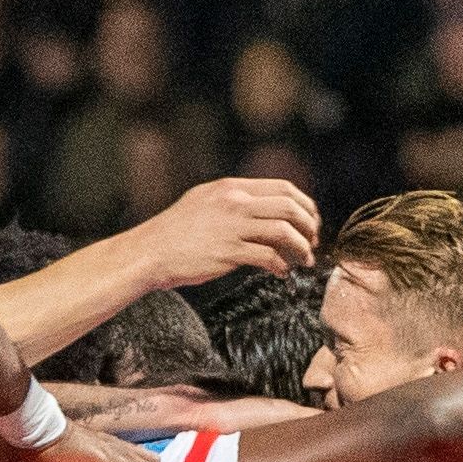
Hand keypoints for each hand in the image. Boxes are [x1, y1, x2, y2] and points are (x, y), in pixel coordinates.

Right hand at [126, 177, 321, 286]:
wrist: (149, 252)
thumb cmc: (174, 233)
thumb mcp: (204, 202)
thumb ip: (233, 202)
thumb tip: (262, 212)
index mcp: (231, 187)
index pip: (283, 187)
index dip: (304, 204)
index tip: (309, 221)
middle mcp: (234, 202)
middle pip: (290, 206)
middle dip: (309, 225)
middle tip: (313, 241)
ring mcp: (232, 226)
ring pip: (285, 231)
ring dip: (302, 247)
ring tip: (305, 260)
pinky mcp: (228, 252)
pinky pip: (269, 257)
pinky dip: (282, 266)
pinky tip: (282, 273)